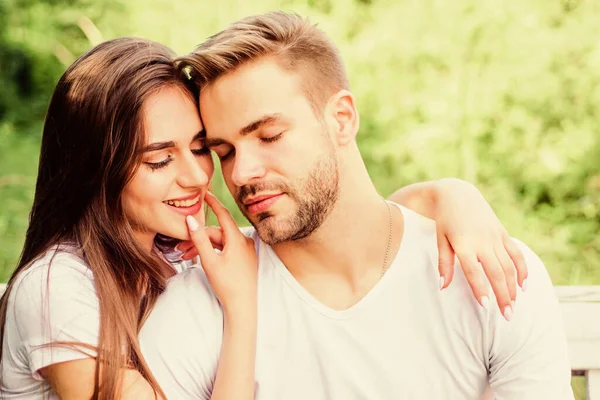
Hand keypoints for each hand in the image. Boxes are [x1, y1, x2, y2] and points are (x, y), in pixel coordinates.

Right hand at [185, 192, 257, 312]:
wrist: (242, 306)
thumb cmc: (227, 285)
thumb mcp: (209, 261)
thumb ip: (199, 239)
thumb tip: (191, 220)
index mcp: (238, 240)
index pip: (223, 214)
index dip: (213, 203)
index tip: (205, 192)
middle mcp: (244, 242)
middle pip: (217, 233)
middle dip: (198, 237)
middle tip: (180, 247)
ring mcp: (245, 251)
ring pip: (220, 242)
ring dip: (203, 246)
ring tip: (186, 256)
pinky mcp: (244, 259)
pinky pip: (226, 249)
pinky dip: (213, 252)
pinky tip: (200, 259)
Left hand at [434, 179, 526, 319]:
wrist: (457, 194)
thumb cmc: (444, 220)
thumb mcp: (440, 240)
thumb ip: (444, 264)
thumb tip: (443, 287)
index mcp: (464, 244)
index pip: (474, 272)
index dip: (481, 290)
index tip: (486, 307)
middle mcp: (482, 241)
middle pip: (496, 273)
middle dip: (503, 296)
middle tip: (507, 316)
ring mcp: (495, 237)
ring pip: (509, 266)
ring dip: (513, 288)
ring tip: (514, 306)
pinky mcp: (502, 232)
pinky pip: (516, 253)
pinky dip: (522, 270)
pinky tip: (524, 285)